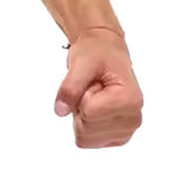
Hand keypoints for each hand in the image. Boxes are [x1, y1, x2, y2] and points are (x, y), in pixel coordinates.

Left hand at [53, 28, 142, 147]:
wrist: (105, 51)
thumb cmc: (97, 54)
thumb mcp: (80, 63)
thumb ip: (70, 87)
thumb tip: (60, 111)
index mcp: (130, 100)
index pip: (89, 113)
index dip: (82, 97)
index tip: (93, 84)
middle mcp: (133, 119)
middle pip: (86, 131)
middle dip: (81, 109)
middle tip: (91, 91)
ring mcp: (126, 130)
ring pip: (85, 139)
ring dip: (82, 117)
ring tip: (93, 98)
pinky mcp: (117, 136)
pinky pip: (88, 142)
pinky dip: (85, 125)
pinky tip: (94, 109)